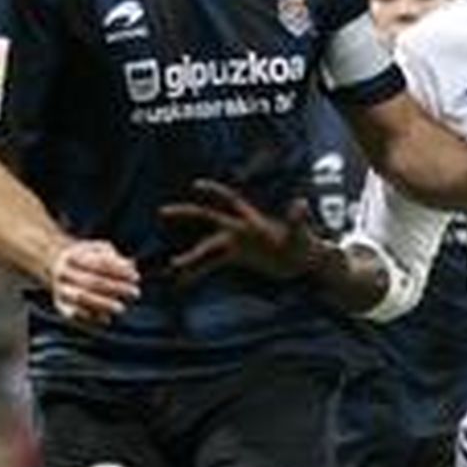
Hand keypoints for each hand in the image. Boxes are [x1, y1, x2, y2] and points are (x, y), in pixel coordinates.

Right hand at [48, 238, 140, 324]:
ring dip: (103, 304)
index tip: (137, 277)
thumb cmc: (87, 257)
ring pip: (81, 297)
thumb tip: (131, 265)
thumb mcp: (99, 249)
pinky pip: (73, 313)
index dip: (120, 270)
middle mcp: (63, 272)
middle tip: (136, 293)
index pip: (100, 263)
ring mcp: (59, 288)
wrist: (54, 266)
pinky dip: (90, 318)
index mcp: (73, 255)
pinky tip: (106, 320)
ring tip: (122, 309)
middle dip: (116, 287)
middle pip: (91, 280)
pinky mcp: (59, 304)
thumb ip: (115, 257)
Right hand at [159, 179, 319, 283]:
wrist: (303, 262)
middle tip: (163, 212)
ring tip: (173, 265)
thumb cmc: (303, 245)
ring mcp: (236, 243)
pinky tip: (183, 281)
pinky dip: (198, 272)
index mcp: (252, 220)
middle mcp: (239, 229)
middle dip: (187, 215)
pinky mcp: (236, 258)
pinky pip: (212, 264)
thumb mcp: (300, 234)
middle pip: (208, 219)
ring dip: (191, 255)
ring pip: (207, 247)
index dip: (215, 192)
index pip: (230, 201)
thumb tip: (301, 202)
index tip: (196, 184)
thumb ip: (297, 219)